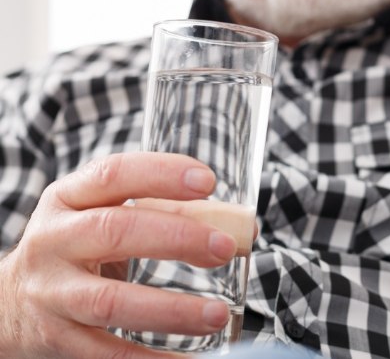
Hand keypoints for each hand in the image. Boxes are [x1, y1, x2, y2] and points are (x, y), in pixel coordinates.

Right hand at [0, 153, 238, 357]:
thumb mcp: (103, 212)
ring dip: (170, 310)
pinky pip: (104, 354)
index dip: (161, 174)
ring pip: (110, 302)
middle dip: (177, 237)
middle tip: (225, 248)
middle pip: (115, 232)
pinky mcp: (55, 338)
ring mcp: (52, 292)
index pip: (114, 175)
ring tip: (216, 314)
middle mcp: (54, 240)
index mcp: (69, 197)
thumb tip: (242, 227)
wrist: (9, 299)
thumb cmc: (78, 243)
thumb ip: (164, 211)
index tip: (208, 182)